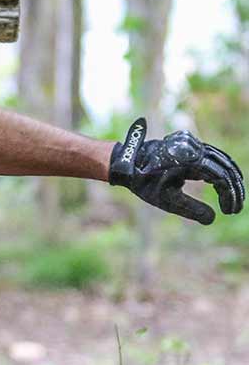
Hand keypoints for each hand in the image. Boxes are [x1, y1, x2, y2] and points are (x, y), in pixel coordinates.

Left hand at [109, 117, 244, 224]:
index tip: (229, 211)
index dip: (229, 196)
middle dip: (234, 190)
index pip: (221, 178)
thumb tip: (212, 218)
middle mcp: (196, 150)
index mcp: (191, 162)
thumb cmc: (145, 182)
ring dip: (231, 180)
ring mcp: (195, 146)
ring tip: (234, 199)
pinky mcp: (192, 147)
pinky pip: (214, 157)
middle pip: (226, 169)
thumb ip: (191, 209)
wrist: (128, 163)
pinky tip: (223, 185)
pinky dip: (222, 171)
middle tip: (235, 209)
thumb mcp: (167, 200)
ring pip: (223, 161)